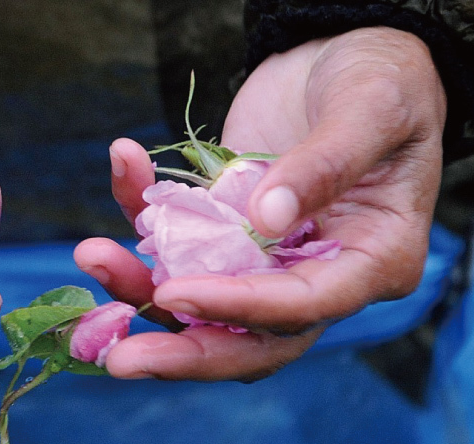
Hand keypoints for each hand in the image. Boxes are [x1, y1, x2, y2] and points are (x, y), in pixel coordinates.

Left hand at [76, 27, 445, 380]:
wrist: (349, 54)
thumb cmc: (382, 79)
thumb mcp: (371, 107)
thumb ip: (325, 163)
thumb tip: (268, 219)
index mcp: (375, 262)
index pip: (303, 307)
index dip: (238, 308)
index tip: (176, 292)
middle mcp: (321, 276)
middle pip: (250, 338)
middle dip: (185, 352)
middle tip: (120, 359)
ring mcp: (269, 261)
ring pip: (202, 305)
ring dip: (142, 289)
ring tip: (91, 254)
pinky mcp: (228, 234)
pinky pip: (178, 243)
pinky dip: (141, 214)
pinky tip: (124, 166)